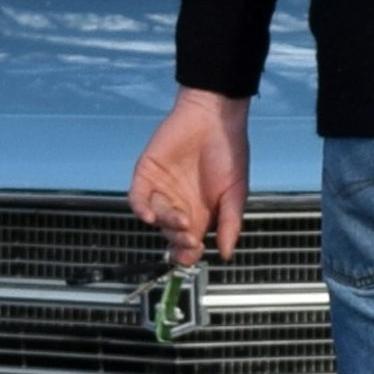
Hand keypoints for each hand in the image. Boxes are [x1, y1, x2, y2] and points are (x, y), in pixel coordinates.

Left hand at [132, 88, 250, 263]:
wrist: (215, 119)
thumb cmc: (230, 153)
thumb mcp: (236, 192)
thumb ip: (230, 223)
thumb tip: (225, 254)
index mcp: (200, 213)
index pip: (188, 242)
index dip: (189, 253)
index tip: (196, 253)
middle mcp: (179, 205)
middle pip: (171, 234)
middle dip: (179, 240)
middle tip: (190, 238)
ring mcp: (161, 191)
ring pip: (156, 218)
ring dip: (167, 224)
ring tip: (183, 220)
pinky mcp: (146, 175)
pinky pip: (137, 198)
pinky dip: (141, 209)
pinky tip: (150, 216)